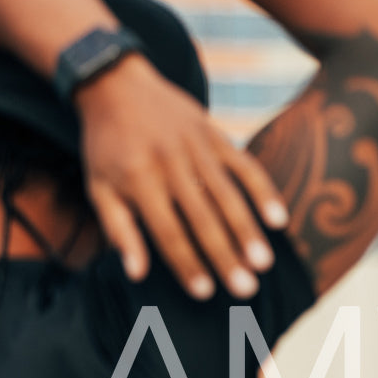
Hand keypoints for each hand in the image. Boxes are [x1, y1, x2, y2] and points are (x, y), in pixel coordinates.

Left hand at [74, 55, 289, 298]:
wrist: (115, 83)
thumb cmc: (106, 145)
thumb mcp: (98, 187)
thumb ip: (119, 231)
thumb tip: (137, 275)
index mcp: (137, 180)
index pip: (166, 231)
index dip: (186, 263)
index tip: (204, 294)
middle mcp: (169, 165)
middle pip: (202, 218)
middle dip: (225, 256)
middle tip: (245, 289)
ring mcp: (197, 149)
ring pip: (228, 196)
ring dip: (248, 230)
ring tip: (264, 263)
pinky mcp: (216, 135)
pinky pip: (245, 166)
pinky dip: (263, 191)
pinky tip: (279, 220)